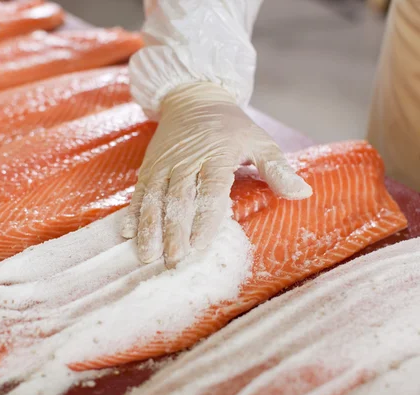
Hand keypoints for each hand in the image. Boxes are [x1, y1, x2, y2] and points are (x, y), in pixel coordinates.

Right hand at [122, 82, 312, 266]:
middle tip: (174, 260)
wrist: (193, 97)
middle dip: (174, 232)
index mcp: (216, 155)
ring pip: (154, 199)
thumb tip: (303, 193)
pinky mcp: (149, 167)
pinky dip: (132, 212)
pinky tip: (126, 233)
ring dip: (149, 228)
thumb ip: (277, 168)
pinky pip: (139, 192)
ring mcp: (163, 165)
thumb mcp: (259, 140)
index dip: (204, 219)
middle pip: (178, 199)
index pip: (210, 190)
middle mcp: (186, 161)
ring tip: (147, 255)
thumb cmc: (230, 125)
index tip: (199, 246)